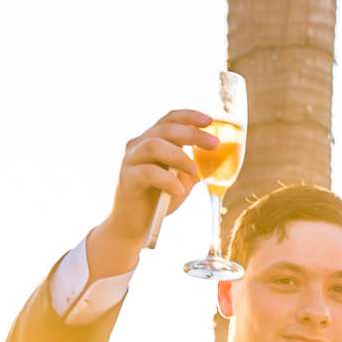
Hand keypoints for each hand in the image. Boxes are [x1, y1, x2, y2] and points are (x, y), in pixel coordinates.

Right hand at [87, 110, 223, 275]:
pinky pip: (148, 172)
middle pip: (165, 129)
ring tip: (194, 173)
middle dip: (193, 134)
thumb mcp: (183, 180)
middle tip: (214, 143)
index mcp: (153, 140)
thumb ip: (193, 168)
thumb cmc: (161, 199)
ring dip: (180, 157)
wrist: (136, 224)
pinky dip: (168, 180)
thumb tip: (212, 160)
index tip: (210, 120)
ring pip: (154, 145)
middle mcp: (139, 145)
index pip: (169, 120)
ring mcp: (131, 160)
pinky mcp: (127, 178)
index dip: (189, 116)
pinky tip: (179, 190)